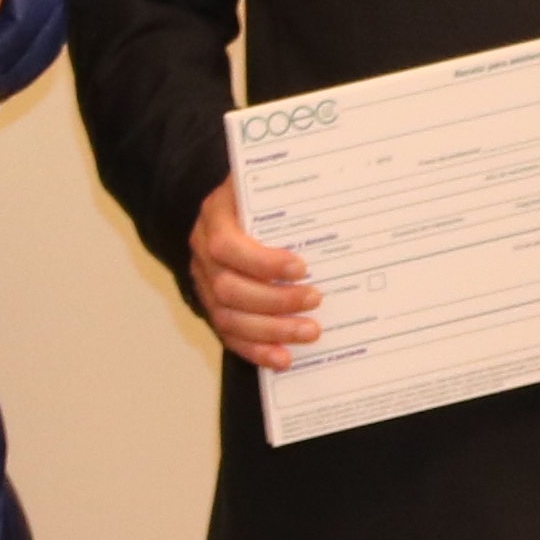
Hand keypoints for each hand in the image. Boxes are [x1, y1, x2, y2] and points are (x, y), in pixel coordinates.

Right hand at [187, 179, 319, 371]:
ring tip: (309, 331)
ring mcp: (205, 283)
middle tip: (315, 300)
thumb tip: (336, 200)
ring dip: (271, 330)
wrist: (237, 208)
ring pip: (227, 317)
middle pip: (227, 288)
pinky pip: (229, 335)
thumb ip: (291, 190)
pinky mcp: (215, 306)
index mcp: (214, 218)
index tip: (301, 268)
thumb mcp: (271, 182)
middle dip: (274, 300)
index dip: (262, 262)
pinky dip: (256, 350)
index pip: (227, 246)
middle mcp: (203, 254)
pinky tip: (283, 357)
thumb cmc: (261, 195)